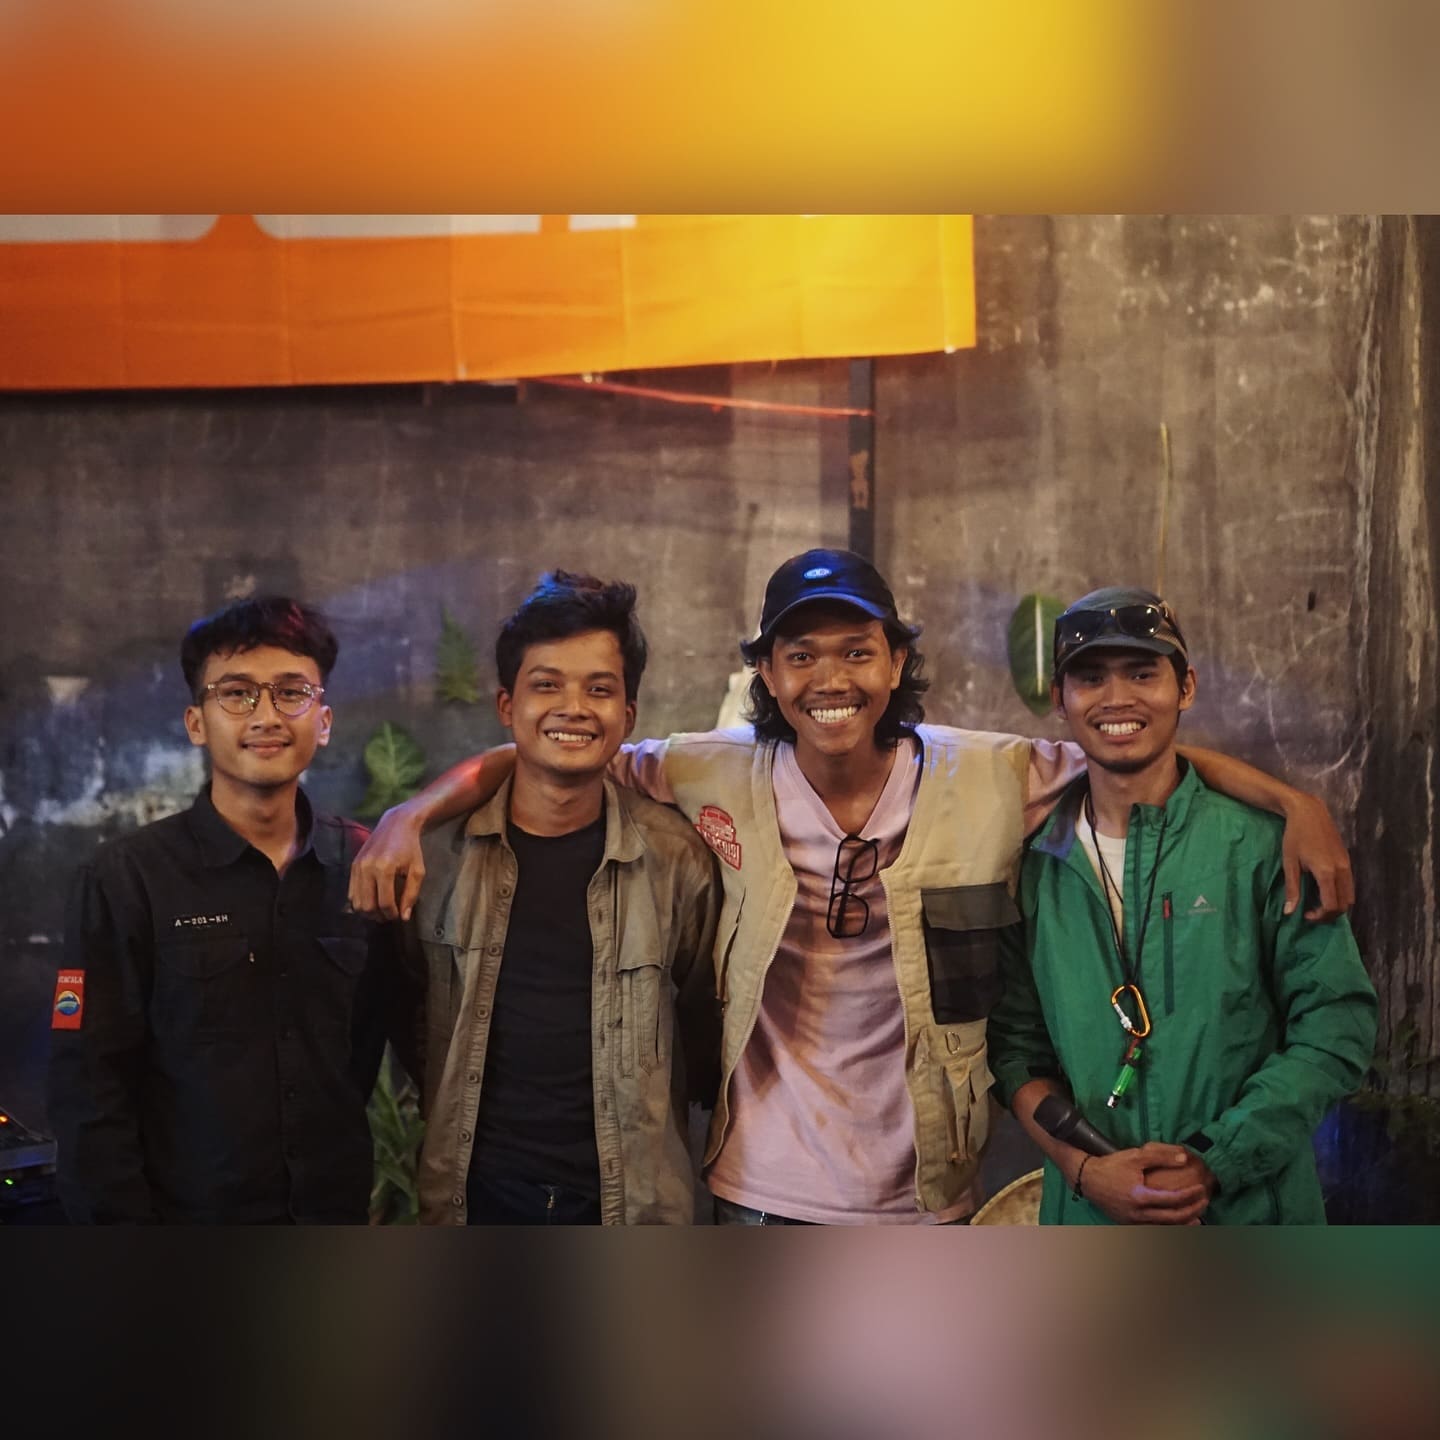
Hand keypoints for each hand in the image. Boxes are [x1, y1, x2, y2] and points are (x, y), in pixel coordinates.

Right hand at [348, 801, 427, 920]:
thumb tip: (404, 917)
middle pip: (367, 905)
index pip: (384, 902)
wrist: (396, 824)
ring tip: (380, 910)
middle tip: (389, 915)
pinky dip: (359, 901)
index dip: (392, 914)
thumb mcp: (417, 870)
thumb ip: (411, 894)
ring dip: (368, 911)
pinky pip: (351, 892)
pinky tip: (371, 901)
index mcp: (385, 868)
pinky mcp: (352, 865)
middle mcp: (367, 868)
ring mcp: (357, 866)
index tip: (398, 916)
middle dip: (378, 915)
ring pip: (356, 901)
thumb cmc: (411, 848)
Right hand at [1075, 1142, 1212, 1224]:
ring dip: (1183, 1223)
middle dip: (1192, 1211)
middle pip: (1172, 1218)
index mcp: (1141, 1197)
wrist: (1087, 1178)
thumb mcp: (1135, 1156)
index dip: (1190, 1196)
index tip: (1202, 1189)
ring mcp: (1133, 1221)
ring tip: (1197, 1219)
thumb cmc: (1111, 1166)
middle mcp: (1138, 1213)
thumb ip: (1160, 1157)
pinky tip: (1175, 1222)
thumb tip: (1184, 1157)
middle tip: (1205, 1202)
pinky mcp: (1128, 1224)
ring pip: (1164, 1227)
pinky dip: (1167, 1226)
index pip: (1173, 1200)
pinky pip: (1153, 1228)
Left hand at [1281, 790, 1353, 919]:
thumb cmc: (1295, 836)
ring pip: (1350, 896)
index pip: (1331, 905)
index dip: (1320, 916)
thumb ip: (1292, 889)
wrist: (1309, 812)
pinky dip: (1340, 895)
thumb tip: (1289, 912)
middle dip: (1329, 914)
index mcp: (1326, 872)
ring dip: (1337, 906)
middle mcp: (1342, 870)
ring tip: (1318, 904)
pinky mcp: (1347, 860)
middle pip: (1344, 905)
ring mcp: (1347, 864)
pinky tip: (1324, 891)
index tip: (1305, 915)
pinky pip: (1350, 885)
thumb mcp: (1290, 863)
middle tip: (1312, 913)